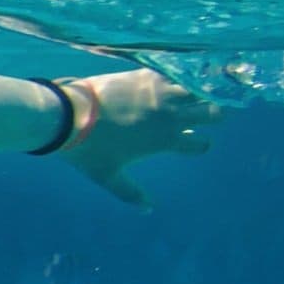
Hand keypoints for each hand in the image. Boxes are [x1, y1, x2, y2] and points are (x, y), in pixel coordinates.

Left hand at [57, 69, 222, 208]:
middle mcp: (171, 115)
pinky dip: (177, 77)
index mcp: (166, 140)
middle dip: (214, 115)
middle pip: (213, 113)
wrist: (69, 116)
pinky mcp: (145, 75)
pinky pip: (173, 73)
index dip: (200, 145)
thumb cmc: (89, 150)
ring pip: (198, 89)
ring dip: (198, 93)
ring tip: (193, 94)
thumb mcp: (108, 176)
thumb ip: (129, 193)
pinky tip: (171, 78)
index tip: (191, 142)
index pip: (202, 144)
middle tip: (207, 115)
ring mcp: (160, 92)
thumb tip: (147, 210)